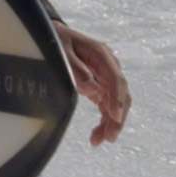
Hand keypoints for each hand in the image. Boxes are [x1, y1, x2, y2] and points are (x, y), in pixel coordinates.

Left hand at [62, 28, 130, 144]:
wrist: (54, 35)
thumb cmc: (56, 40)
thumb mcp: (61, 51)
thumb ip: (75, 68)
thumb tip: (93, 90)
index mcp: (101, 54)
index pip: (115, 78)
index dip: (117, 98)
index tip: (115, 116)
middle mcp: (108, 66)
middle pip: (121, 94)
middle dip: (117, 117)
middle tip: (110, 137)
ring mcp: (105, 78)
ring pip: (116, 104)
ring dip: (111, 124)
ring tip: (98, 141)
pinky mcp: (100, 88)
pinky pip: (107, 107)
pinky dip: (104, 122)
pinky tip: (96, 137)